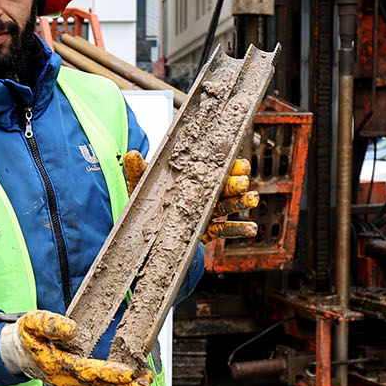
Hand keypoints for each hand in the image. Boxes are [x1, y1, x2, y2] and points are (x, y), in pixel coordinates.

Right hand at [0, 311, 152, 385]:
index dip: (108, 372)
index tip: (128, 372)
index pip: (86, 370)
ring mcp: (73, 384)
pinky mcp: (78, 383)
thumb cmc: (27, 335)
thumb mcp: (32, 323)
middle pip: (98, 385)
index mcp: (57, 365)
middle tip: (144, 382)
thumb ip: (49, 324)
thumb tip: (74, 329)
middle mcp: (67, 380)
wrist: (18, 353)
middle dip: (124, 385)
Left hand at [122, 151, 258, 240]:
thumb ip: (137, 171)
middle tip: (243, 180)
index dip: (227, 166)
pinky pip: (224, 230)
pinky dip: (238, 229)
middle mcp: (202, 194)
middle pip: (223, 187)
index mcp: (191, 179)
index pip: (212, 170)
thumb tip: (131, 154)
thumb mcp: (141, 186)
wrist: (146, 230)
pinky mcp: (205, 231)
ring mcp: (205, 213)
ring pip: (227, 206)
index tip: (239, 163)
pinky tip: (251, 228)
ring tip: (253, 199)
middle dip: (235, 183)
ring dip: (241, 202)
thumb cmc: (147, 203)